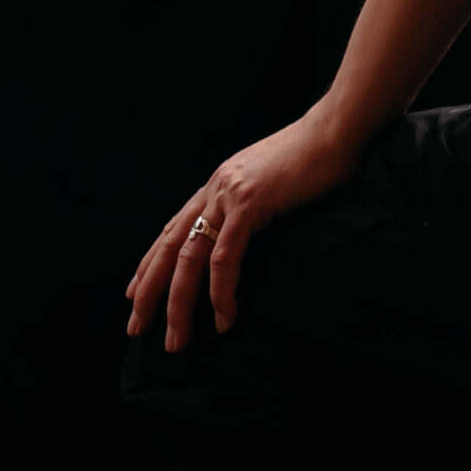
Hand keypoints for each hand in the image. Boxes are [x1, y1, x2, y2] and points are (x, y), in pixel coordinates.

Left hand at [125, 101, 363, 353]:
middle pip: (170, 247)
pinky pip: (225, 257)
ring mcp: (230, 194)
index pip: (174, 228)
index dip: (151, 262)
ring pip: (190, 259)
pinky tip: (223, 318)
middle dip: (149, 291)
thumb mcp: (272, 180)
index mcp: (219, 182)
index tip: (134, 292)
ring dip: (179, 305)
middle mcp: (216, 187)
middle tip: (136, 328)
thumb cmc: (315, 156)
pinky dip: (221, 292)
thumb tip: (250, 226)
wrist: (336, 130)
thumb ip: (252, 201)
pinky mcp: (249, 203)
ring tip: (177, 340)